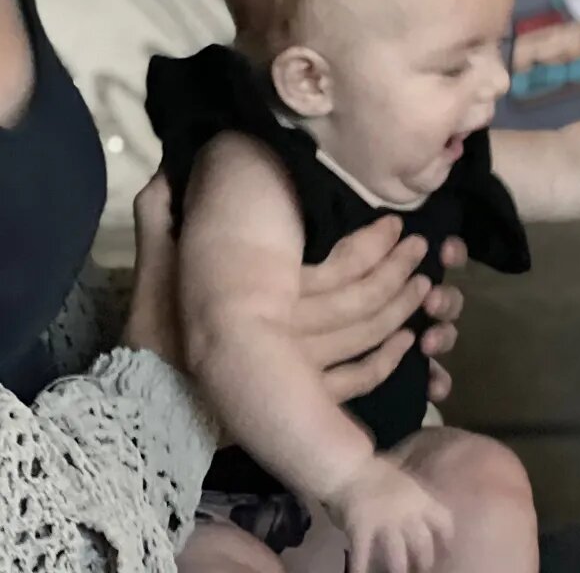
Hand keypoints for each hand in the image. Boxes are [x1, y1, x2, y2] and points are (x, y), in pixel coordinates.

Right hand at [122, 170, 470, 404]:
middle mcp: (289, 334)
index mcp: (262, 296)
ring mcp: (301, 371)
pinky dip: (385, 362)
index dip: (372, 245)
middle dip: (399, 272)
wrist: (148, 409)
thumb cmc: (152, 336)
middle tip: (425, 248)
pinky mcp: (304, 401)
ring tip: (426, 286)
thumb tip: (165, 174)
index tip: (396, 223)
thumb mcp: (152, 275)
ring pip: (366, 338)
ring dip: (402, 311)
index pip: (338, 267)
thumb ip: (160, 222)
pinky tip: (407, 341)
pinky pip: (356, 382)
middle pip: (362, 302)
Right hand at [326, 455, 454, 572]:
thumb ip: (417, 497)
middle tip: (424, 569)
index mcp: (420, 499)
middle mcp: (406, 513)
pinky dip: (361, 567)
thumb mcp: (406, 480)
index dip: (448, 537)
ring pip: (397, 554)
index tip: (448, 549)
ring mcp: (384, 522)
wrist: (350, 467)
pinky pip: (363, 553)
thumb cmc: (377, 471)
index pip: (444, 520)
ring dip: (399, 568)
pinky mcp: (361, 528)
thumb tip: (426, 511)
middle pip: (423, 543)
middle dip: (425, 561)